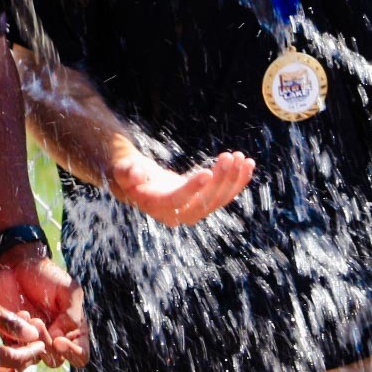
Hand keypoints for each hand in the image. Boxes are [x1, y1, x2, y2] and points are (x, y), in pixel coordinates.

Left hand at [0, 245, 89, 366]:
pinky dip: (17, 337)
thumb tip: (60, 340)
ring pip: (35, 357)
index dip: (72, 354)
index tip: (60, 340)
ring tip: (29, 316)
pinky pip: (16, 349)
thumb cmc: (48, 276)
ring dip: (32, 340)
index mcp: (73, 330)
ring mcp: (34, 339)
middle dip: (47, 344)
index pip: (80, 356)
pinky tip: (21, 314)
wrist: (19, 265)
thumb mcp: (69, 291)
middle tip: (39, 321)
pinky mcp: (14, 337)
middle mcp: (55, 338)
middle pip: (56, 360)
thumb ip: (72, 315)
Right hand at [106, 149, 254, 226]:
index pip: (177, 200)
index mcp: (157, 206)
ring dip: (233, 180)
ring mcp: (194, 212)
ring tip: (242, 158)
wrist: (140, 185)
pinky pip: (225, 196)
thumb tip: (135, 173)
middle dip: (219, 180)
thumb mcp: (123, 171)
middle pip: (203, 201)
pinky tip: (247, 165)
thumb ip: (127, 171)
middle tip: (228, 156)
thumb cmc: (130, 175)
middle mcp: (178, 215)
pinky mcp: (205, 204)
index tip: (207, 172)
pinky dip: (238, 181)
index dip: (192, 188)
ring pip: (219, 200)